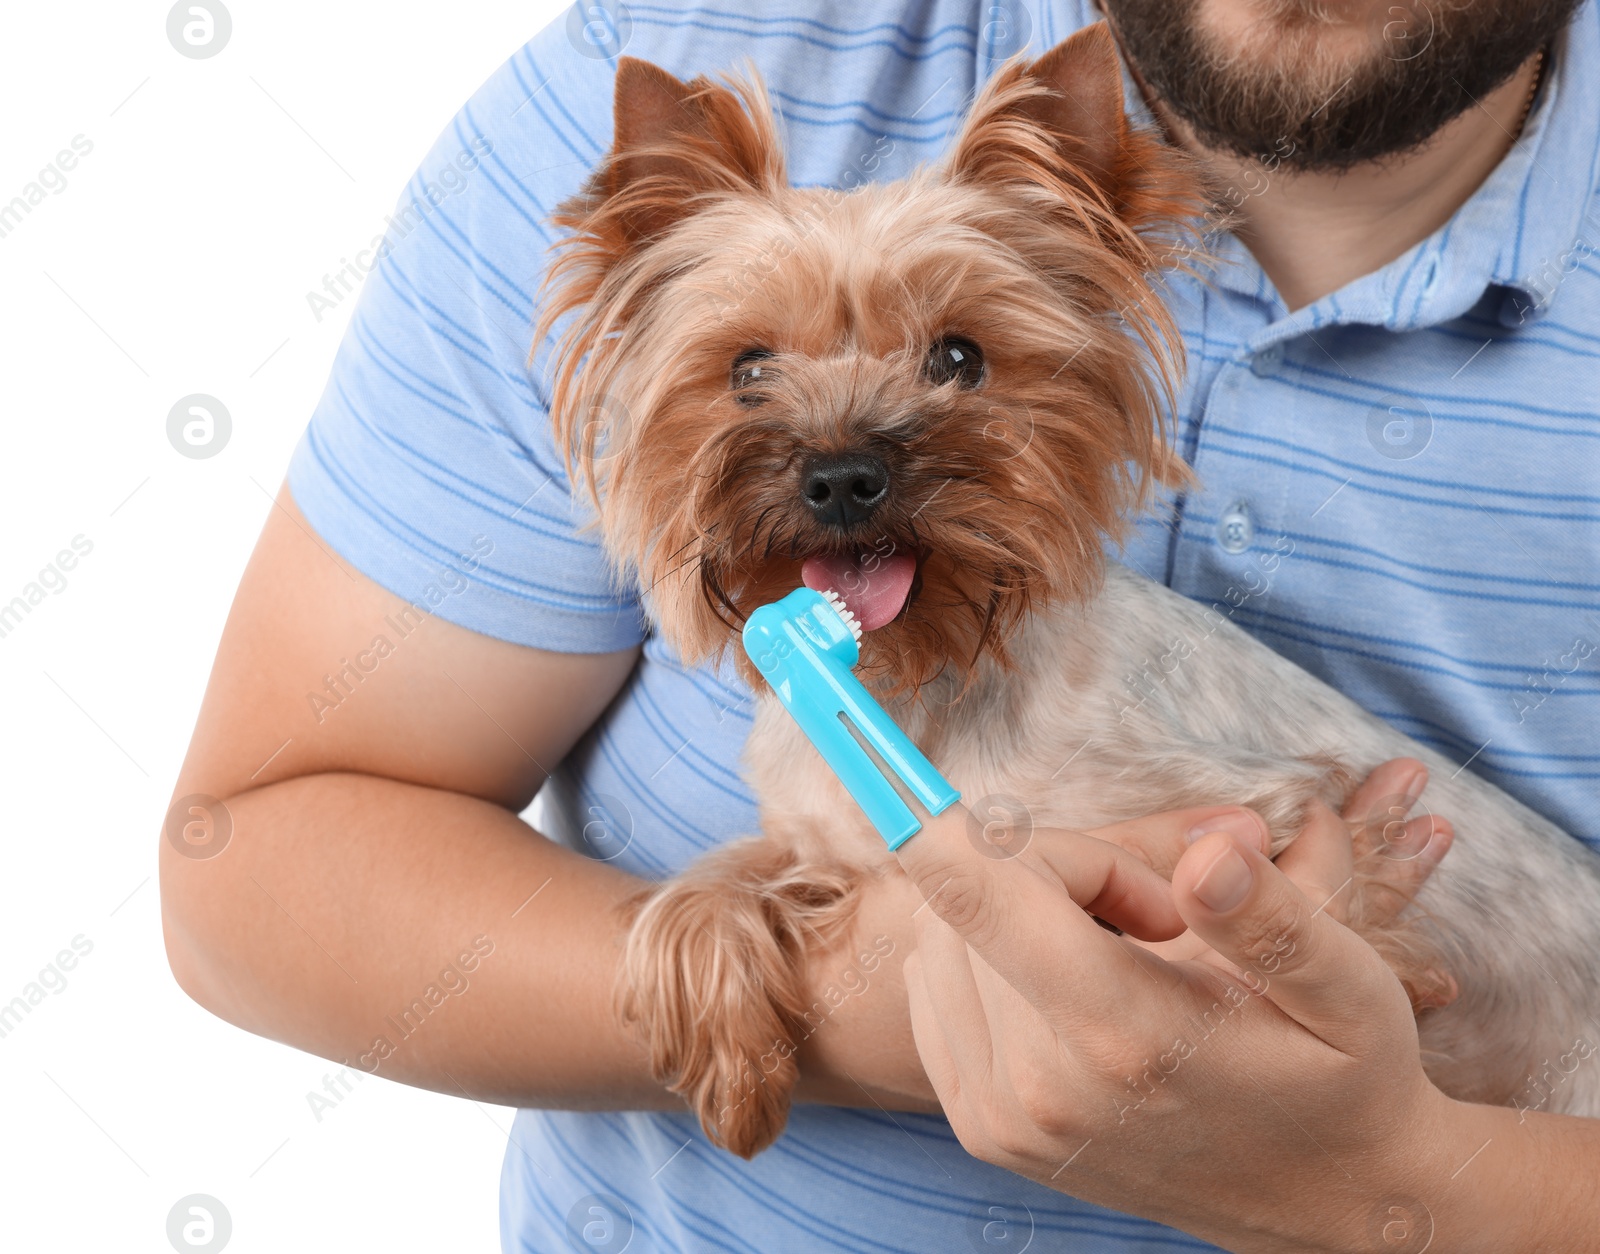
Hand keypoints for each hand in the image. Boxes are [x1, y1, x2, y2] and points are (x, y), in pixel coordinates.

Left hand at [798, 759, 1449, 1115]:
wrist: (1323, 1200)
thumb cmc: (1343, 1077)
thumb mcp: (1351, 989)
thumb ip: (1276, 917)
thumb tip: (1209, 850)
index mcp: (1124, 1037)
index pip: (977, 893)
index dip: (937, 813)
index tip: (889, 753)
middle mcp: (1038, 1086)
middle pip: (974, 895)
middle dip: (1054, 869)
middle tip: (1154, 913)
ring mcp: (999, 1116)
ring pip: (945, 937)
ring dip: (1016, 915)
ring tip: (1122, 957)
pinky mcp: (981, 1129)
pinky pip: (937, 990)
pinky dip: (987, 960)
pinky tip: (1072, 987)